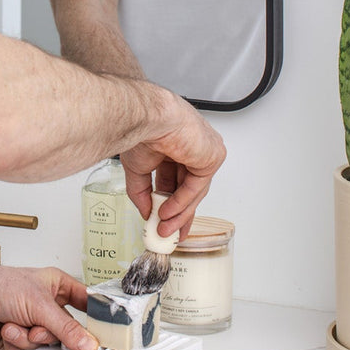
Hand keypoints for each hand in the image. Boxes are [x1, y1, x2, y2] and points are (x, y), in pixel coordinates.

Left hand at [0, 262, 98, 349]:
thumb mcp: (39, 305)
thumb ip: (66, 328)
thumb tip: (88, 344)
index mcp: (58, 287)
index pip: (86, 304)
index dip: (94, 320)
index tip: (99, 337)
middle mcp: (46, 305)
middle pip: (64, 333)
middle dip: (47, 335)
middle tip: (37, 329)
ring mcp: (31, 323)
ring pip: (43, 347)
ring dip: (27, 340)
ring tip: (15, 325)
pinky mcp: (16, 338)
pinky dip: (15, 346)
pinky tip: (6, 331)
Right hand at [121, 92, 225, 238]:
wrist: (151, 118)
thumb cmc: (144, 129)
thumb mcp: (137, 168)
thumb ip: (141, 192)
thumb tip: (145, 212)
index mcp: (176, 147)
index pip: (177, 180)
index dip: (169, 203)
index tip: (162, 221)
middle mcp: (192, 149)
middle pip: (188, 188)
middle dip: (178, 213)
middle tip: (167, 232)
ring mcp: (204, 153)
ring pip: (194, 191)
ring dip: (178, 213)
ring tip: (163, 227)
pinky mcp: (212, 157)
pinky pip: (197, 187)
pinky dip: (183, 203)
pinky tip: (168, 213)